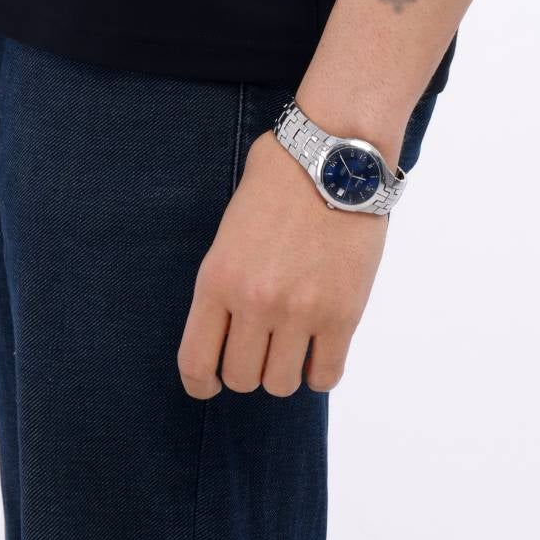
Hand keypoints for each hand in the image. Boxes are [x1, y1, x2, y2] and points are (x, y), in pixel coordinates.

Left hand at [177, 128, 385, 397]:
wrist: (336, 154)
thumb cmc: (281, 176)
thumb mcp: (231, 225)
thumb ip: (225, 275)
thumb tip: (228, 318)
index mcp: (217, 278)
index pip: (196, 361)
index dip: (201, 384)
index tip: (210, 384)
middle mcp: (255, 302)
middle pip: (242, 378)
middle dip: (249, 369)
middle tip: (261, 347)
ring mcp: (300, 311)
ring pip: (282, 384)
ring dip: (285, 370)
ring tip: (293, 344)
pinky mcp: (343, 315)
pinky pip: (326, 375)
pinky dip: (321, 369)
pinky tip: (321, 348)